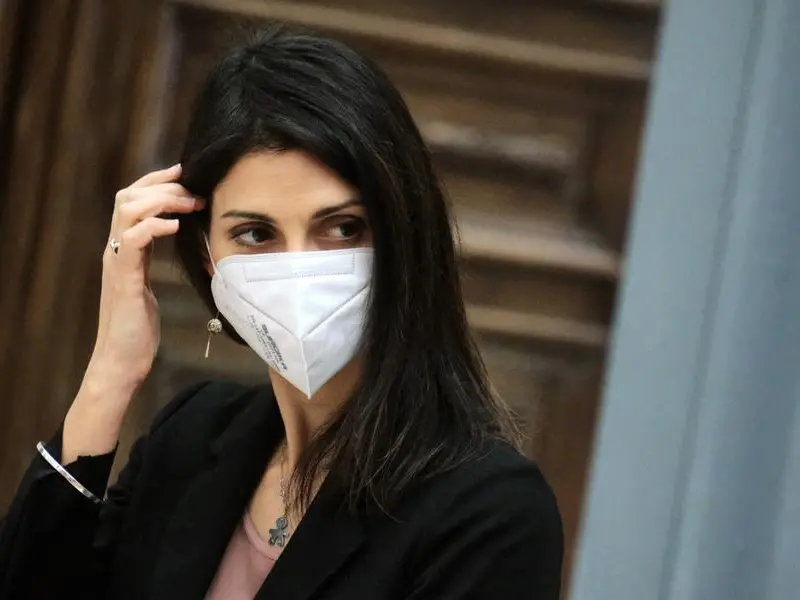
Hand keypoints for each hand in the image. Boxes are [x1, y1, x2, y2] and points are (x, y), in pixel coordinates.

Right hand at [87, 164, 203, 392]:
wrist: (121, 361)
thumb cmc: (137, 328)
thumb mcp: (148, 285)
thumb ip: (152, 261)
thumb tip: (175, 243)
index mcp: (124, 250)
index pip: (132, 201)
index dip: (156, 182)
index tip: (184, 172)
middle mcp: (116, 250)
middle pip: (128, 197)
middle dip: (161, 185)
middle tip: (192, 188)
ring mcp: (118, 263)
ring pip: (128, 211)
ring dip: (161, 201)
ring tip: (189, 204)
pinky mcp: (124, 281)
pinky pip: (133, 241)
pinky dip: (154, 227)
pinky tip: (174, 227)